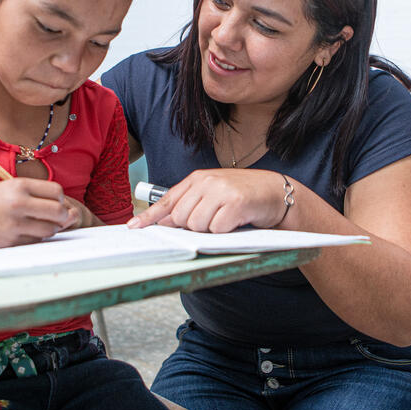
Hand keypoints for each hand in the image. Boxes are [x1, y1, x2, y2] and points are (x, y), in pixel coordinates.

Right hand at [0, 178, 79, 247]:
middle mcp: (18, 204)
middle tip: (55, 218)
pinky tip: (25, 233)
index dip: (60, 199)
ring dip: (49, 229)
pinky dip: (34, 239)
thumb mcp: (7, 187)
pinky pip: (33, 242)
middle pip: (58, 213)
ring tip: (37, 225)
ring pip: (49, 231)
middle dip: (62, 217)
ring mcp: (13, 225)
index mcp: (18, 186)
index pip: (56, 191)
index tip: (54, 202)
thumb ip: (35, 195)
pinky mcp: (8, 242)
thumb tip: (66, 211)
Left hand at [127, 169, 291, 232]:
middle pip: (181, 218)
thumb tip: (165, 223)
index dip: (149, 216)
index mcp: (198, 178)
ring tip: (226, 218)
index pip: (168, 200)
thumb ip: (190, 205)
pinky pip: (217, 229)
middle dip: (194, 226)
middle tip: (213, 219)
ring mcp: (221, 191)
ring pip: (197, 225)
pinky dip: (226, 231)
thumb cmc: (243, 195)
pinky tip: (236, 220)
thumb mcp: (214, 194)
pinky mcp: (236, 203)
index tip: (134, 227)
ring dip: (211, 229)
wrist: (276, 191)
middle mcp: (207, 181)